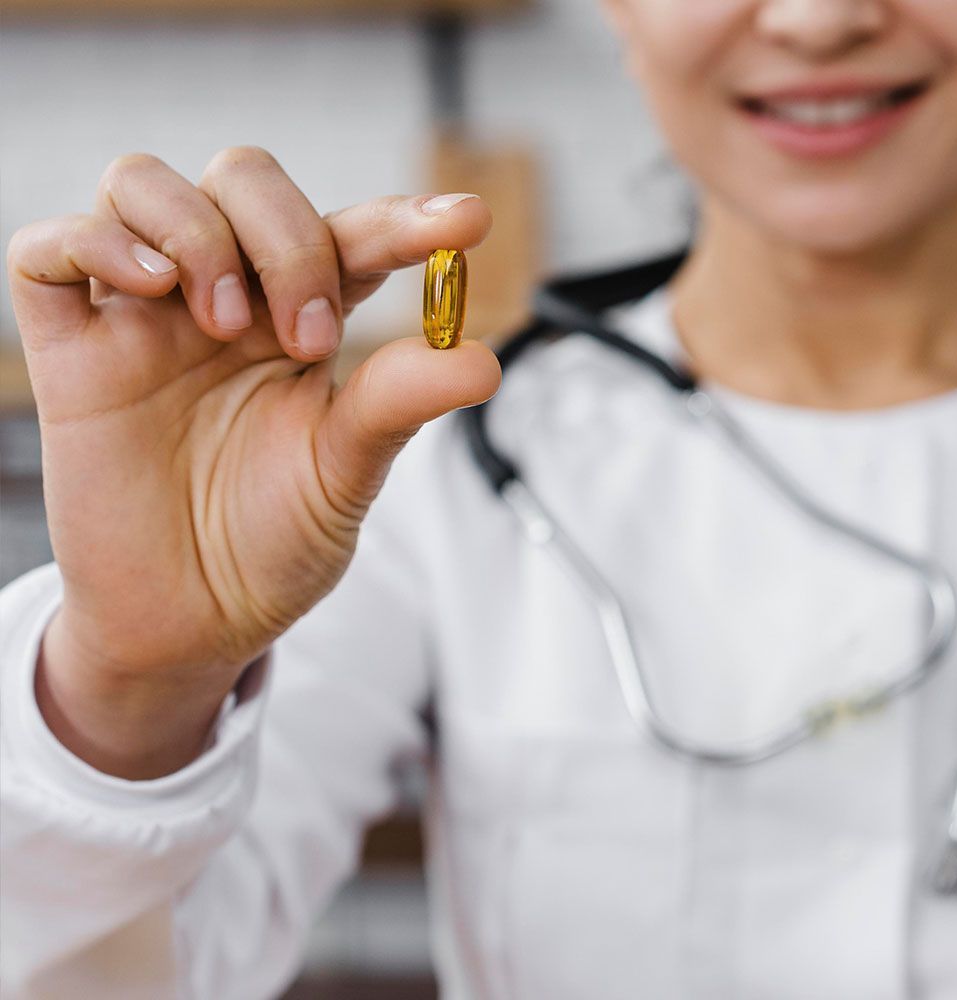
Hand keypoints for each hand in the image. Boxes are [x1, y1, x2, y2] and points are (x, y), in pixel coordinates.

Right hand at [7, 148, 499, 777]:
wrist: (191, 623)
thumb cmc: (270, 544)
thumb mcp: (345, 474)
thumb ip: (397, 405)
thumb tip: (481, 359)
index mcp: (299, 323)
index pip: (350, 237)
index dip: (406, 219)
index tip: (466, 223)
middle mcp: (224, 304)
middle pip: (244, 180)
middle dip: (287, 237)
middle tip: (309, 339)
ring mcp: (144, 321)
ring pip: (143, 185)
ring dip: (197, 231)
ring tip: (222, 323)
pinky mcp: (71, 355)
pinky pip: (47, 250)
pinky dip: (94, 241)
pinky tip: (147, 287)